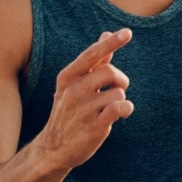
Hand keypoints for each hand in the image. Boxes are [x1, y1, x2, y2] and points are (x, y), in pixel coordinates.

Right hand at [31, 29, 133, 171]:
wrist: (53, 148)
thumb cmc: (68, 113)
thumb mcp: (74, 86)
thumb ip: (94, 61)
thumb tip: (106, 33)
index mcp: (67, 77)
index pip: (92, 54)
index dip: (111, 42)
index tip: (127, 32)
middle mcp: (73, 91)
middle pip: (110, 72)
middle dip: (120, 80)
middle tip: (118, 89)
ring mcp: (83, 109)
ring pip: (118, 92)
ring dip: (121, 99)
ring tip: (112, 107)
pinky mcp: (94, 126)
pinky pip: (119, 107)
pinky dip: (126, 109)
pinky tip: (122, 113)